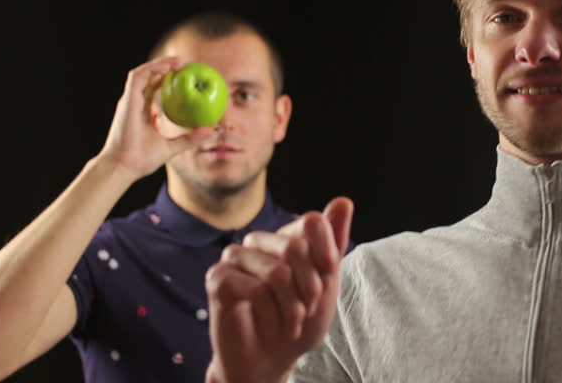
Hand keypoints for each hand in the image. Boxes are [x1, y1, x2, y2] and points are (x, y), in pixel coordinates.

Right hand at [98, 56, 214, 178]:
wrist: (124, 166)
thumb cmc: (143, 160)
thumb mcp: (173, 147)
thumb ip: (191, 138)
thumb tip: (214, 130)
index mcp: (143, 113)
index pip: (155, 92)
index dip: (169, 82)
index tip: (187, 79)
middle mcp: (135, 104)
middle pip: (150, 80)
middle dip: (166, 69)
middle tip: (186, 66)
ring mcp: (130, 101)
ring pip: (143, 74)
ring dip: (160, 64)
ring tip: (179, 61)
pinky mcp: (127, 100)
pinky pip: (137, 76)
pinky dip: (152, 69)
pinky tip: (168, 67)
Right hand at [204, 197, 353, 382]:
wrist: (272, 361)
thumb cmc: (300, 321)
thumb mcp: (327, 283)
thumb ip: (333, 242)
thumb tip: (344, 200)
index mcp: (287, 236)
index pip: (312, 222)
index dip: (326, 255)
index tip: (328, 280)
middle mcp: (259, 241)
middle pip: (295, 247)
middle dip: (310, 287)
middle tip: (307, 309)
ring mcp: (236, 257)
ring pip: (277, 273)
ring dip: (292, 308)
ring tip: (290, 321)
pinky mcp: (218, 278)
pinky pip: (255, 290)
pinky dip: (270, 315)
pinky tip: (267, 324)